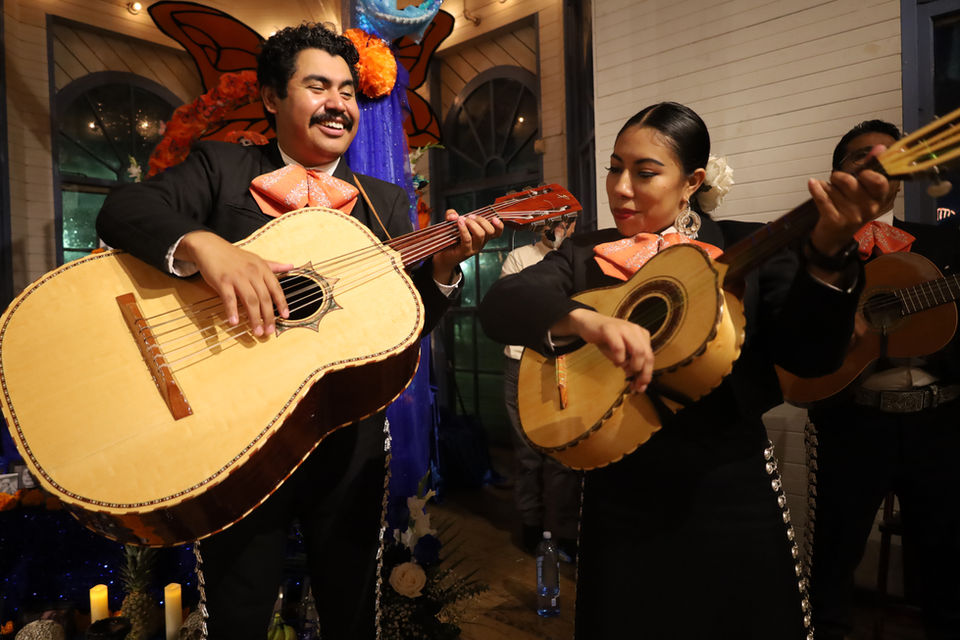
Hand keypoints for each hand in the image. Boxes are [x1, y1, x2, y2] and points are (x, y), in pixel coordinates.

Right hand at [177, 231, 292, 336]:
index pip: (275, 288)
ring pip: (250, 301)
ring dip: (254, 318)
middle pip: (264, 298)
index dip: (281, 303)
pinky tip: (235, 322)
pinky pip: (229, 299)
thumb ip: (273, 265)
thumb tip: (291, 265)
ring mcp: (237, 277)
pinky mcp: (222, 281)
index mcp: (262, 268)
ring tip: (257, 331)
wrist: (210, 247)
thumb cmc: (234, 256)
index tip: (285, 316)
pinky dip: (232, 311)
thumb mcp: (256, 259)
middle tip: (270, 331)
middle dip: (268, 317)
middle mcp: (252, 272)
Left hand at [431, 209, 503, 283]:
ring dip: (472, 224)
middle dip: (481, 220)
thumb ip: (452, 214)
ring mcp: (474, 248)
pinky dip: (464, 229)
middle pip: (490, 231)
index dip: (499, 225)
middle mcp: (481, 243)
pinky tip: (459, 223)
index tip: (494, 218)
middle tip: (470, 217)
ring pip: (480, 234)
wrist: (443, 255)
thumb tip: (454, 215)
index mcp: (483, 236)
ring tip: (463, 220)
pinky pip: (467, 239)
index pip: (497, 232)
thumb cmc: (450, 239)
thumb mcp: (451, 222)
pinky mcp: (465, 251)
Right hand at [552, 308, 653, 392]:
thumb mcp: (621, 354)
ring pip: (638, 351)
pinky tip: (615, 361)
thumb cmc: (606, 340)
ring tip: (624, 369)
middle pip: (647, 355)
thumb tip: (637, 384)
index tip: (641, 387)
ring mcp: (624, 329)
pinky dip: (618, 359)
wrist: (589, 323)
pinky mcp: (610, 329)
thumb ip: (630, 365)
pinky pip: (619, 347)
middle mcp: (635, 331)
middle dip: (643, 373)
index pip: (650, 357)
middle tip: (634, 384)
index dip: (647, 374)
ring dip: (633, 366)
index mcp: (641, 335)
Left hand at [808, 144, 889, 255]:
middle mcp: (868, 208)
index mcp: (879, 199)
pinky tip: (812, 183)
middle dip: (839, 177)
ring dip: (827, 187)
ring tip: (830, 193)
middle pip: (849, 181)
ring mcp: (852, 216)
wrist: (834, 237)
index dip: (867, 173)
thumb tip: (879, 147)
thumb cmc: (850, 208)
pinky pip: (822, 197)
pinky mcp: (835, 220)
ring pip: (833, 188)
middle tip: (837, 181)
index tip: (862, 172)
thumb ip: (870, 167)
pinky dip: (815, 188)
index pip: (879, 181)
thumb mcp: (863, 190)